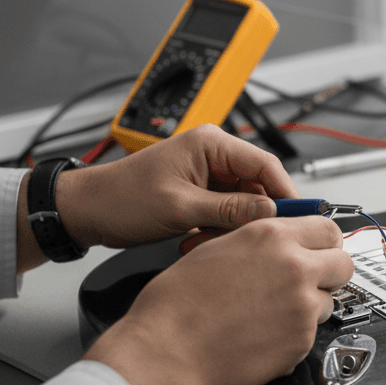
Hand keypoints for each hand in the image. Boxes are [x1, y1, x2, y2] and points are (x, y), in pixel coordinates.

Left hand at [18, 125, 299, 269]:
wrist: (86, 211)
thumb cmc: (121, 199)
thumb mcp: (180, 207)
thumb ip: (230, 209)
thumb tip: (270, 212)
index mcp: (211, 144)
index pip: (266, 165)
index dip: (286, 193)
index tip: (299, 219)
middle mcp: (213, 155)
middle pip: (259, 186)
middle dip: (255, 216)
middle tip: (251, 240)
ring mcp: (208, 175)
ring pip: (244, 204)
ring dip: (233, 227)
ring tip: (206, 239)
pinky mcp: (202, 194)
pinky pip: (227, 213)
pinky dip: (219, 230)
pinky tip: (198, 240)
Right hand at [84, 216, 353, 384]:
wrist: (168, 351)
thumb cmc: (177, 304)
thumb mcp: (217, 248)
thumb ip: (260, 242)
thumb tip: (282, 242)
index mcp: (272, 237)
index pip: (328, 229)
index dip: (325, 241)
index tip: (321, 249)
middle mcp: (295, 268)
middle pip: (344, 264)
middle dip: (330, 271)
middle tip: (310, 280)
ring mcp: (303, 307)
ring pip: (329, 301)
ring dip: (311, 305)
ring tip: (272, 313)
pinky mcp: (302, 341)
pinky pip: (311, 333)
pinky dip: (294, 334)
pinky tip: (264, 334)